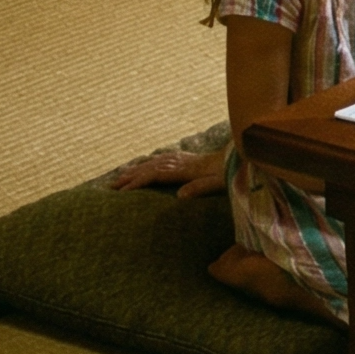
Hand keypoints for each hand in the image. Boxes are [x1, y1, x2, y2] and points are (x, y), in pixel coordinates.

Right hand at [107, 149, 222, 198]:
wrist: (243, 156)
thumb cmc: (232, 172)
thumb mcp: (218, 183)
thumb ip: (199, 188)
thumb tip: (179, 197)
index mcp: (185, 169)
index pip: (154, 175)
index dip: (137, 182)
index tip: (121, 192)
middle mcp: (181, 162)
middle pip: (149, 167)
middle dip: (129, 176)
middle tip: (111, 186)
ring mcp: (184, 159)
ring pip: (154, 162)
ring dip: (136, 169)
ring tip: (120, 176)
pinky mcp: (189, 158)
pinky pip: (163, 159)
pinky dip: (149, 162)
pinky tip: (145, 164)